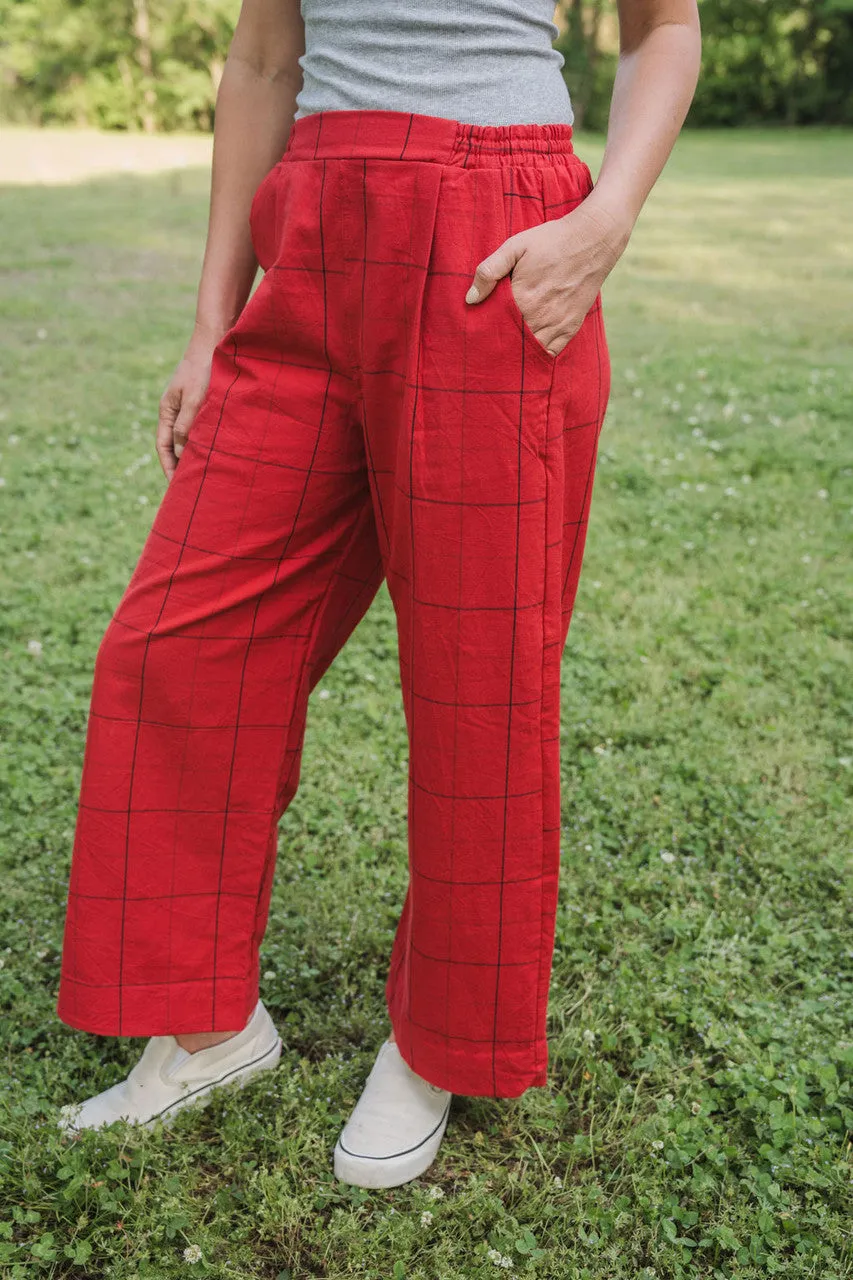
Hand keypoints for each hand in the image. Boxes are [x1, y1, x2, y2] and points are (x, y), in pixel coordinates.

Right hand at [156, 322, 222, 480]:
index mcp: (167, 410)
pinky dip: (205, 443)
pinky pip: (200, 429)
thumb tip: (183, 452)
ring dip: (195, 456)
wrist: (214, 342)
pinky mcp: (202, 404)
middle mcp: (175, 411)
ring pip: (189, 439)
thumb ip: (188, 424)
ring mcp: (187, 407)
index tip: (176, 487)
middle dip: (181, 467)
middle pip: (174, 446)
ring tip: (205, 477)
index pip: (164, 447)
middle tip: (190, 490)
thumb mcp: (196, 398)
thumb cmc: (204, 368)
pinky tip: (217, 454)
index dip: (169, 468)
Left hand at [465, 196, 630, 358]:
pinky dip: (540, 353)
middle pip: (512, 343)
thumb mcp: (514, 247)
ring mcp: (557, 324)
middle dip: (501, 344)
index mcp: (522, 300)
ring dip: (520, 351)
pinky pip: (552, 351)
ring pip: (531, 351)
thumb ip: (489, 271)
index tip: (478, 332)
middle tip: (490, 344)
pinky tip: (531, 348)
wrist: (592, 240)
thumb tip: (470, 299)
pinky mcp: (571, 327)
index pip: (495, 328)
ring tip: (508, 347)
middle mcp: (539, 317)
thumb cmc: (550, 241)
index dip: (486, 331)